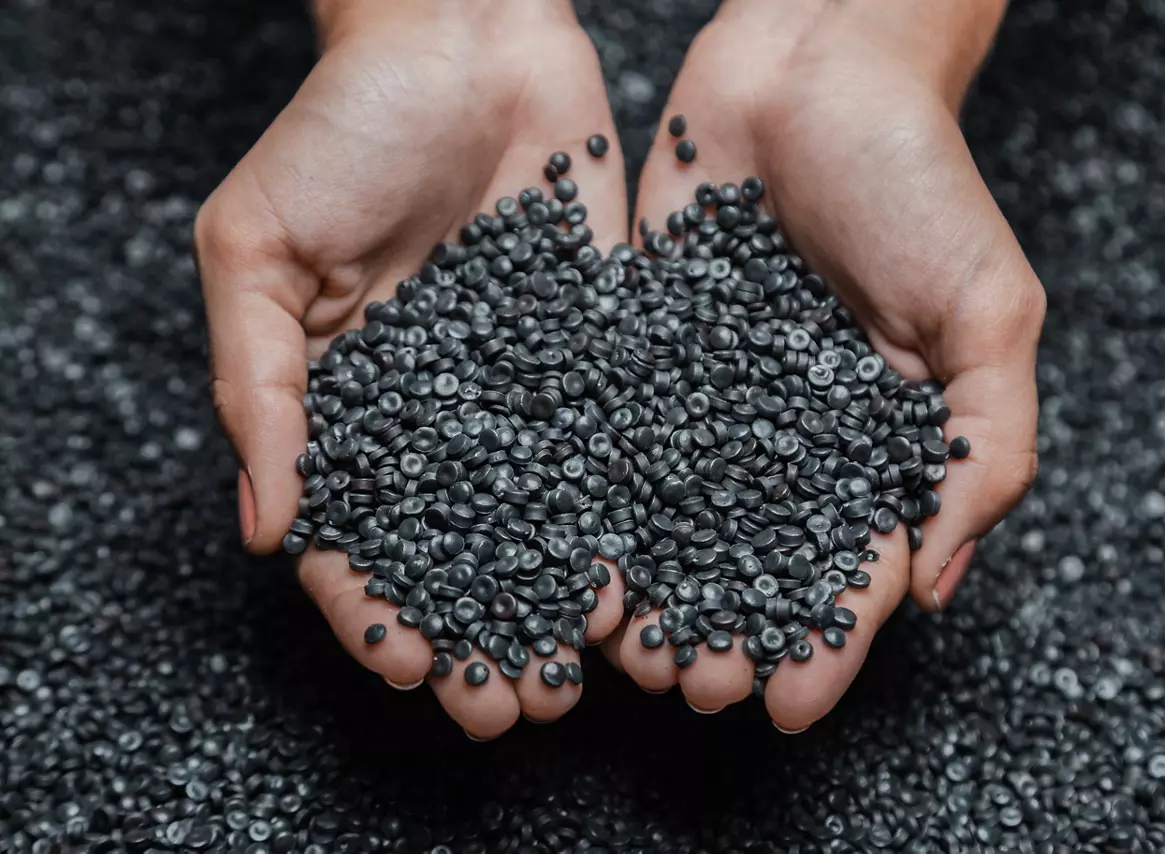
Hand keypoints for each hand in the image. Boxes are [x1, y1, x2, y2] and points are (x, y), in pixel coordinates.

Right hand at [194, 0, 628, 738]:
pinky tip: (639, 581)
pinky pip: (612, 446)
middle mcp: (442, 410)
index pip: (357, 529)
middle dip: (479, 629)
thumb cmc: (342, 126)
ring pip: (541, 516)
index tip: (409, 666)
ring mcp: (524, 387)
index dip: (375, 605)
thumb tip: (267, 525)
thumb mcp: (257, 250)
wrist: (463, 35)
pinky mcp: (599, 350)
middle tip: (506, 709)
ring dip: (553, 601)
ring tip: (577, 677)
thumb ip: (260, 386)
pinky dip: (622, 517)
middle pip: (458, 545)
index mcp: (350, 401)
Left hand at [605, 0, 1042, 729]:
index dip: (826, 640)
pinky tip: (570, 553)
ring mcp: (708, 398)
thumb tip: (937, 582)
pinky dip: (595, 499)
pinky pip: (615, 436)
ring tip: (623, 650)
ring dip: (653, 590)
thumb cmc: (921, 181)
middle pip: (752, 557)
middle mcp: (786, 436)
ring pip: (674, 516)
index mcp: (874, 443)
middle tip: (693, 690)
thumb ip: (988, 446)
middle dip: (726, 629)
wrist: (816, 66)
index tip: (789, 703)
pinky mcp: (640, 352)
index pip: (851, 563)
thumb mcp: (990, 312)